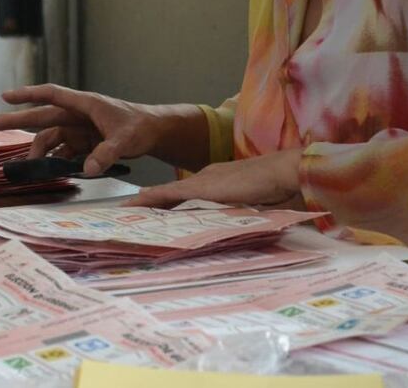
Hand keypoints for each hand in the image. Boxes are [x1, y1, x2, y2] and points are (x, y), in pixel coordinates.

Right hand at [0, 84, 162, 175]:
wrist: (153, 132)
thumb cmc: (140, 127)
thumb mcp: (125, 140)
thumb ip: (106, 153)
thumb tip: (89, 169)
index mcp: (84, 104)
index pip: (50, 95)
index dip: (27, 95)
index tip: (5, 96)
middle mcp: (75, 115)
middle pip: (39, 116)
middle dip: (13, 120)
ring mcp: (77, 130)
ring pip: (48, 139)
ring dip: (36, 153)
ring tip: (27, 168)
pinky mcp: (81, 143)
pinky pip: (60, 153)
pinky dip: (52, 162)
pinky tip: (48, 173)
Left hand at [126, 148, 303, 207]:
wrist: (282, 173)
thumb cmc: (277, 190)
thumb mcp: (255, 209)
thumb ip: (242, 216)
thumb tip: (242, 233)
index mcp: (217, 184)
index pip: (186, 197)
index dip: (169, 206)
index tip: (155, 214)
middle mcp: (204, 180)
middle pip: (171, 196)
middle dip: (151, 206)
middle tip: (130, 213)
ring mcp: (199, 182)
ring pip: (164, 195)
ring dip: (144, 204)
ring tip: (124, 211)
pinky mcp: (197, 187)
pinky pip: (165, 195)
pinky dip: (148, 200)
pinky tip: (133, 205)